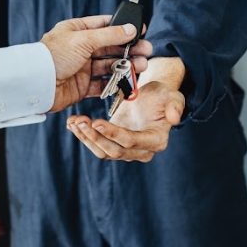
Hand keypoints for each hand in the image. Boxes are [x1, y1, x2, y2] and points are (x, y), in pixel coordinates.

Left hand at [40, 15, 152, 111]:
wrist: (37, 84)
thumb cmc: (53, 56)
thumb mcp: (83, 40)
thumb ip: (109, 35)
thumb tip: (130, 28)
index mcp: (76, 31)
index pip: (103, 25)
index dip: (122, 27)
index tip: (140, 29)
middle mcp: (79, 48)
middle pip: (110, 47)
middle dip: (129, 48)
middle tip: (147, 50)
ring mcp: (81, 67)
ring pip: (109, 65)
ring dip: (126, 65)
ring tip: (142, 66)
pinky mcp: (82, 86)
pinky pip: (103, 84)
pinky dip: (116, 83)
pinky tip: (129, 81)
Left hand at [66, 60, 185, 161]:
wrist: (152, 97)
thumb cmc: (163, 96)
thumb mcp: (172, 96)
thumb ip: (175, 106)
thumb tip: (174, 119)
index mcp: (156, 140)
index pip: (132, 142)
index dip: (114, 134)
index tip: (96, 121)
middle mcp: (141, 150)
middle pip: (114, 150)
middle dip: (95, 137)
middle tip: (79, 121)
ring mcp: (126, 149)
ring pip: (102, 150)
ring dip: (86, 138)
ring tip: (72, 122)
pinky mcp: (113, 143)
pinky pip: (97, 144)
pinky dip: (83, 135)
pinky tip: (71, 123)